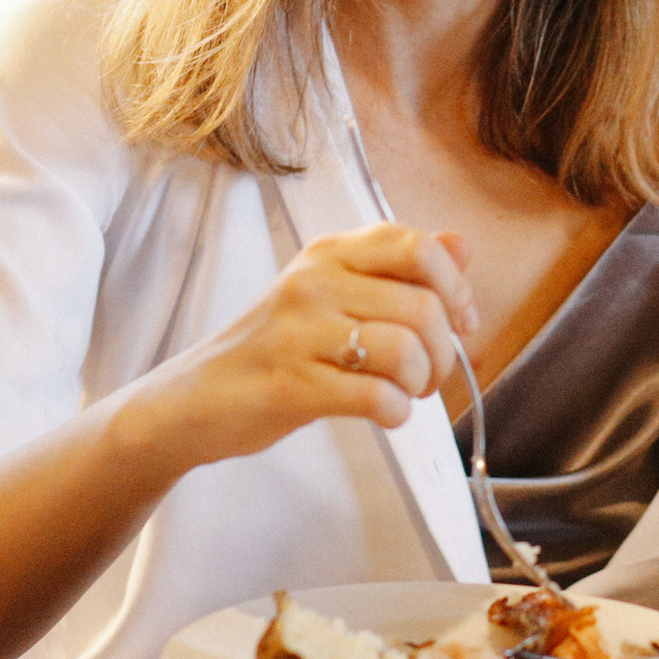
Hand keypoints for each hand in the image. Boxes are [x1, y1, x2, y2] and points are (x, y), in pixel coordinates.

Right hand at [141, 223, 479, 463]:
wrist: (196, 397)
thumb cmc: (276, 347)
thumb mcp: (333, 292)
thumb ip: (398, 268)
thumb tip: (462, 245)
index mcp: (329, 253)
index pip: (418, 247)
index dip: (456, 288)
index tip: (461, 322)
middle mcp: (314, 282)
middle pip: (423, 307)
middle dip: (445, 352)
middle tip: (429, 376)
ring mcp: (299, 332)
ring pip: (405, 351)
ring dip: (421, 384)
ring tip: (406, 393)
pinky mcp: (291, 384)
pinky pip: (376, 396)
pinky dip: (397, 412)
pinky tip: (385, 413)